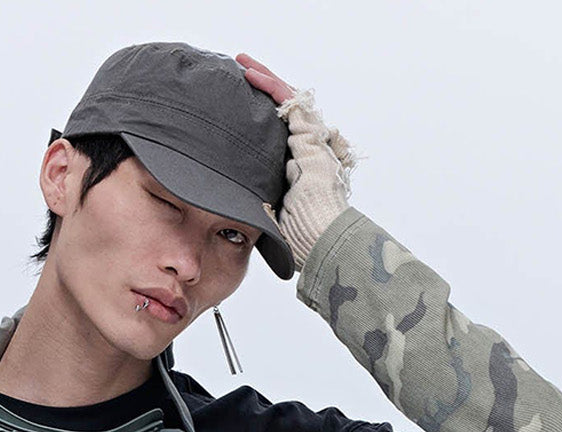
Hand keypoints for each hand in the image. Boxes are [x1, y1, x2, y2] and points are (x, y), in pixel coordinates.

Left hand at [236, 52, 362, 269]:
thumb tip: (243, 198)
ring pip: (289, 98)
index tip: (242, 102)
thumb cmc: (300, 238)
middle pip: (287, 108)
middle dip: (264, 86)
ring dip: (265, 78)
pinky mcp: (311, 137)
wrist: (320, 240)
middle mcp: (312, 148)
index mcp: (304, 165)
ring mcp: (314, 141)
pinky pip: (290, 101)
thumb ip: (265, 197)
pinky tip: (251, 75)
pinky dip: (270, 86)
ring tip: (243, 63)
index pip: (283, 129)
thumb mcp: (275, 212)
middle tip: (242, 69)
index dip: (264, 112)